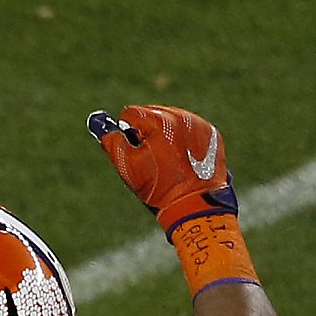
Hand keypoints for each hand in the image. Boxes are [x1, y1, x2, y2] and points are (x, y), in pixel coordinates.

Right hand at [87, 105, 236, 233]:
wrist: (194, 202)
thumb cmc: (158, 186)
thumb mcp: (128, 166)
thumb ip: (113, 142)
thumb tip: (104, 127)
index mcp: (160, 122)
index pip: (131, 113)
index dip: (126, 131)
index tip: (132, 148)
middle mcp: (182, 117)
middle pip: (152, 113)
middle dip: (146, 131)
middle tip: (149, 155)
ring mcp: (199, 124)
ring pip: (171, 119)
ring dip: (164, 133)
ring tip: (166, 158)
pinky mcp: (211, 133)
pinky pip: (189, 128)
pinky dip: (182, 139)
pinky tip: (181, 158)